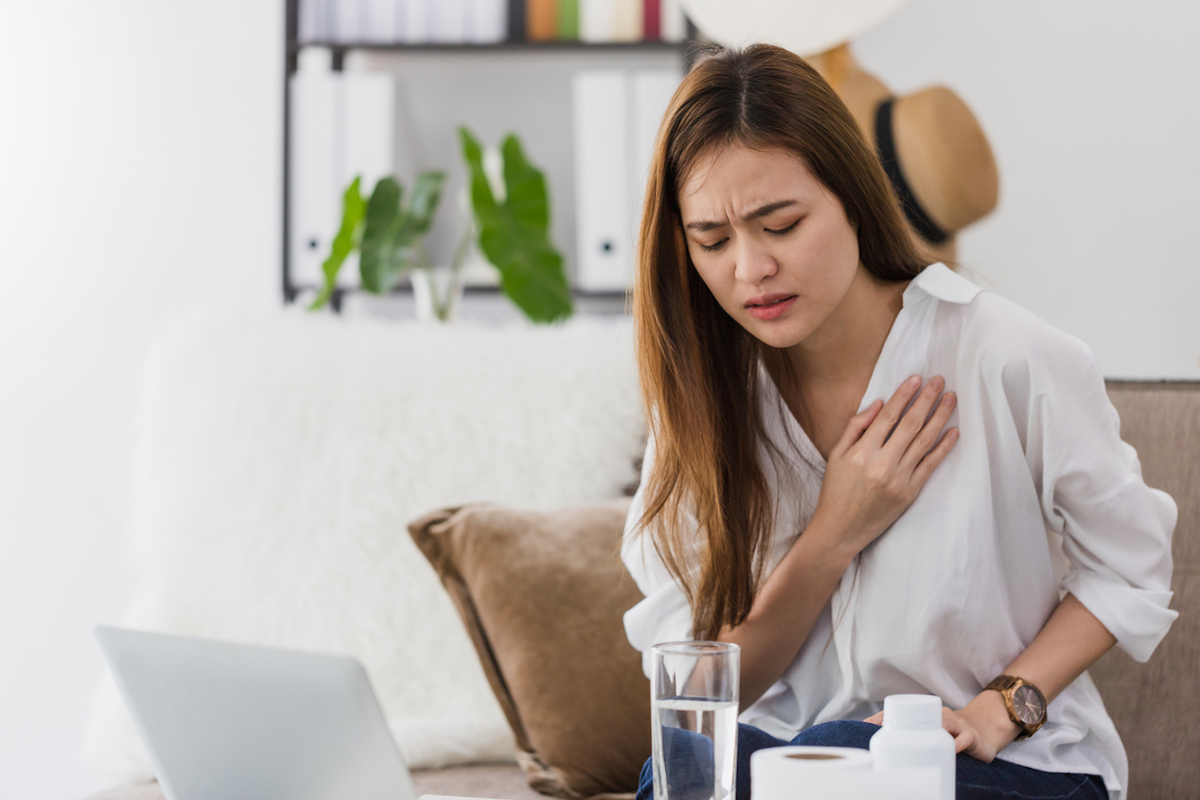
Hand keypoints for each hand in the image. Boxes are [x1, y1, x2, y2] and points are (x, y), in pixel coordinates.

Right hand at [810, 375, 957, 559]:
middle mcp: (882, 464)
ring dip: (940, 417)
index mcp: (861, 453)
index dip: (903, 396)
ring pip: (924, 441)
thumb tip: (877, 404)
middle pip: (910, 425)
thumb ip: (855, 428)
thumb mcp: (835, 456)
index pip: (887, 417)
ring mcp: (899, 479)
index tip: (916, 378)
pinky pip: (930, 465)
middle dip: (926, 399)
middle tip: (939, 380)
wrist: (841, 530)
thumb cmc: (835, 491)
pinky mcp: (910, 493)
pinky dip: (944, 447)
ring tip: (950, 398)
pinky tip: (954, 431)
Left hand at [863, 692, 1020, 762]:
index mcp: (927, 714)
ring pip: (941, 723)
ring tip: (914, 741)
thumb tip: (886, 750)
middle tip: (885, 733)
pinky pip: (963, 738)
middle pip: (917, 717)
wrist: (986, 731)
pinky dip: (956, 744)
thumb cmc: (953, 733)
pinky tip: (951, 749)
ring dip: (928, 731)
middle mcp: (940, 715)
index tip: (866, 726)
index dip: (883, 717)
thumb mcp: (933, 733)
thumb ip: (913, 737)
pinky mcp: (971, 735)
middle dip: (901, 725)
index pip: (901, 713)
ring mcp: (956, 724)